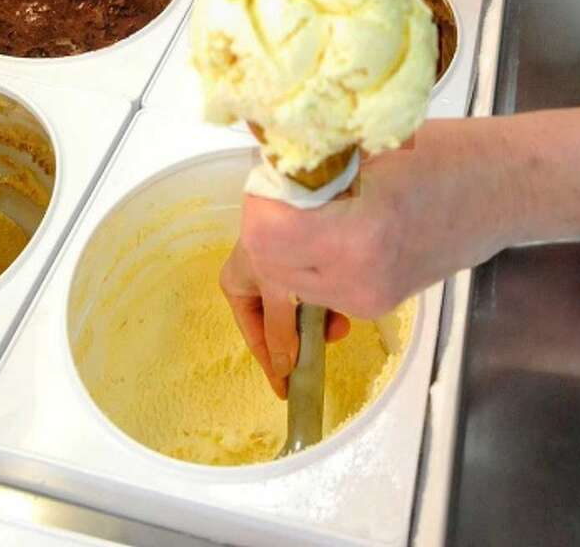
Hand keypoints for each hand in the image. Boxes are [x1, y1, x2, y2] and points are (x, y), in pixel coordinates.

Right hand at [219, 243, 350, 398]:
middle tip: (330, 344)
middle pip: (280, 321)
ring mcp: (279, 265)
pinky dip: (324, 299)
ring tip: (340, 323)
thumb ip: (281, 329)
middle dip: (304, 338)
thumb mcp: (275, 288)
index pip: (255, 336)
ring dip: (319, 319)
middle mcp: (256, 275)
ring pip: (299, 305)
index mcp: (239, 283)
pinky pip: (311, 287)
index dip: (272, 364)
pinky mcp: (302, 255)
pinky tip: (338, 303)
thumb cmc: (276, 237)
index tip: (288, 391)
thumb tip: (285, 366)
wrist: (300, 189)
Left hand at [239, 119, 511, 323]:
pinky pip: (316, 284)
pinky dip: (311, 254)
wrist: (504, 191)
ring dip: (285, 240)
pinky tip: (340, 222)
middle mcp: (355, 280)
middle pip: (267, 263)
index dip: (261, 198)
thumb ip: (316, 160)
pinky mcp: (374, 304)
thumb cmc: (449, 156)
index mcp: (356, 237)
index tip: (277, 171)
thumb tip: (264, 156)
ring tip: (317, 200)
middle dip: (267, 219)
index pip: (264, 235)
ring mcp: (364, 300)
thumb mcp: (373, 143)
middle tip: (290, 181)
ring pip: (287, 278)